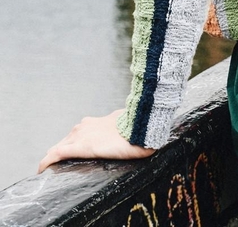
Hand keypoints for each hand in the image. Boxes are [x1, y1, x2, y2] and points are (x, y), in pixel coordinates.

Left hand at [38, 109, 155, 172]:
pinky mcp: (80, 147)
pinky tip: (42, 169)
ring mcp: (81, 135)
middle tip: (57, 164)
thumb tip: (127, 134)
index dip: (71, 143)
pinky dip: (47, 161)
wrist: (141, 126)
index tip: (70, 151)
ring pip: (60, 146)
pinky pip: (57, 154)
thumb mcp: (127, 127)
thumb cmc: (138, 127)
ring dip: (54, 155)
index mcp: (97, 122)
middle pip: (66, 140)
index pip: (79, 133)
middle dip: (61, 150)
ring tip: (50, 167)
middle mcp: (86, 126)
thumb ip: (121, 130)